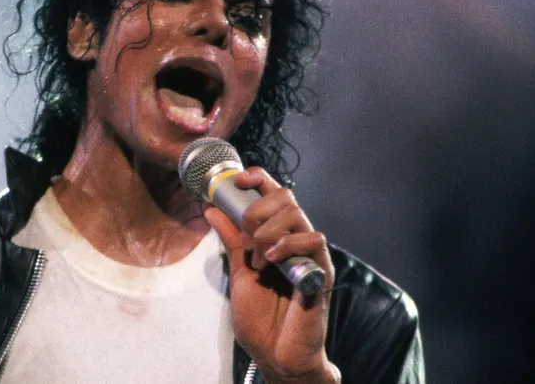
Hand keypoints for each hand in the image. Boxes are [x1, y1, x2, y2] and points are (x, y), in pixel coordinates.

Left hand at [204, 167, 339, 383]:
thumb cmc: (261, 320)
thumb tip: (213, 209)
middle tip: (246, 242)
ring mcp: (309, 254)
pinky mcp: (321, 270)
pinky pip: (314, 240)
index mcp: (277, 237)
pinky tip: (274, 261)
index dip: (259, 179)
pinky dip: (289, 244)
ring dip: (268, 231)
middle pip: (285, 196)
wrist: (275, 355)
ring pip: (296, 213)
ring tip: (259, 260)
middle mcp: (296, 240)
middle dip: (257, 212)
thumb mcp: (239, 273)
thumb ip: (231, 241)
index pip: (274, 194)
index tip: (238, 180)